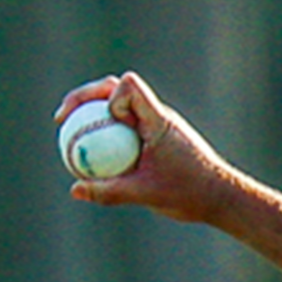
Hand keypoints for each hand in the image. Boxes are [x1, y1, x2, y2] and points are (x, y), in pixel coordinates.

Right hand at [53, 71, 228, 222]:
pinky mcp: (155, 138)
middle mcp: (157, 116)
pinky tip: (91, 157)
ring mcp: (155, 125)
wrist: (220, 197)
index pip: (130, 85)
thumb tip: (75, 190)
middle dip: (85, 98)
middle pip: (114, 88)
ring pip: (118, 108)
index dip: (111, 97)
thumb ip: (110, 192)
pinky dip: (106, 135)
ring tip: (69, 134)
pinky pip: (125, 129)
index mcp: (158, 119)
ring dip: (93, 115)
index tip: (109, 123)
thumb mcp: (146, 194)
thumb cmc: (189, 192)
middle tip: (61, 118)